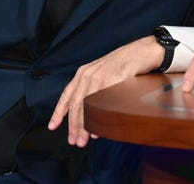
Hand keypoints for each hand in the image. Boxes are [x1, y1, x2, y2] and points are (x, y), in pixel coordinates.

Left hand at [48, 35, 163, 146]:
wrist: (140, 52)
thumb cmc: (123, 64)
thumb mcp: (102, 74)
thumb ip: (93, 90)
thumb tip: (89, 116)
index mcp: (83, 73)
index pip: (66, 95)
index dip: (58, 112)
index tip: (53, 126)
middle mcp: (88, 75)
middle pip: (76, 104)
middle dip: (74, 126)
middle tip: (74, 140)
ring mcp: (99, 77)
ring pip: (87, 106)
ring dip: (85, 126)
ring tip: (84, 139)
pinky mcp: (111, 81)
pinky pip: (102, 104)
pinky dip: (99, 119)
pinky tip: (99, 128)